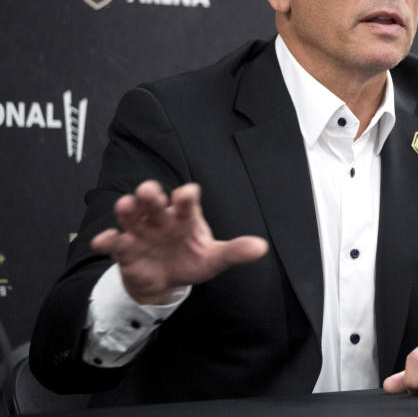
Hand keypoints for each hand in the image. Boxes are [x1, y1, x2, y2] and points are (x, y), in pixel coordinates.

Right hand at [90, 180, 268, 304]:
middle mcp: (162, 218)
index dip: (186, 196)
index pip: (187, 202)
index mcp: (185, 216)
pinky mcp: (125, 248)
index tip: (187, 193)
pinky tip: (103, 241)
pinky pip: (114, 241)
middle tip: (149, 190)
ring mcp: (141, 231)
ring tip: (126, 205)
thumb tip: (261, 248)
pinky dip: (107, 240)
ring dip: (127, 209)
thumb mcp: (214, 258)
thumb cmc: (190, 259)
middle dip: (151, 195)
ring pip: (132, 215)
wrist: (165, 280)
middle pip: (155, 202)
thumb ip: (235, 251)